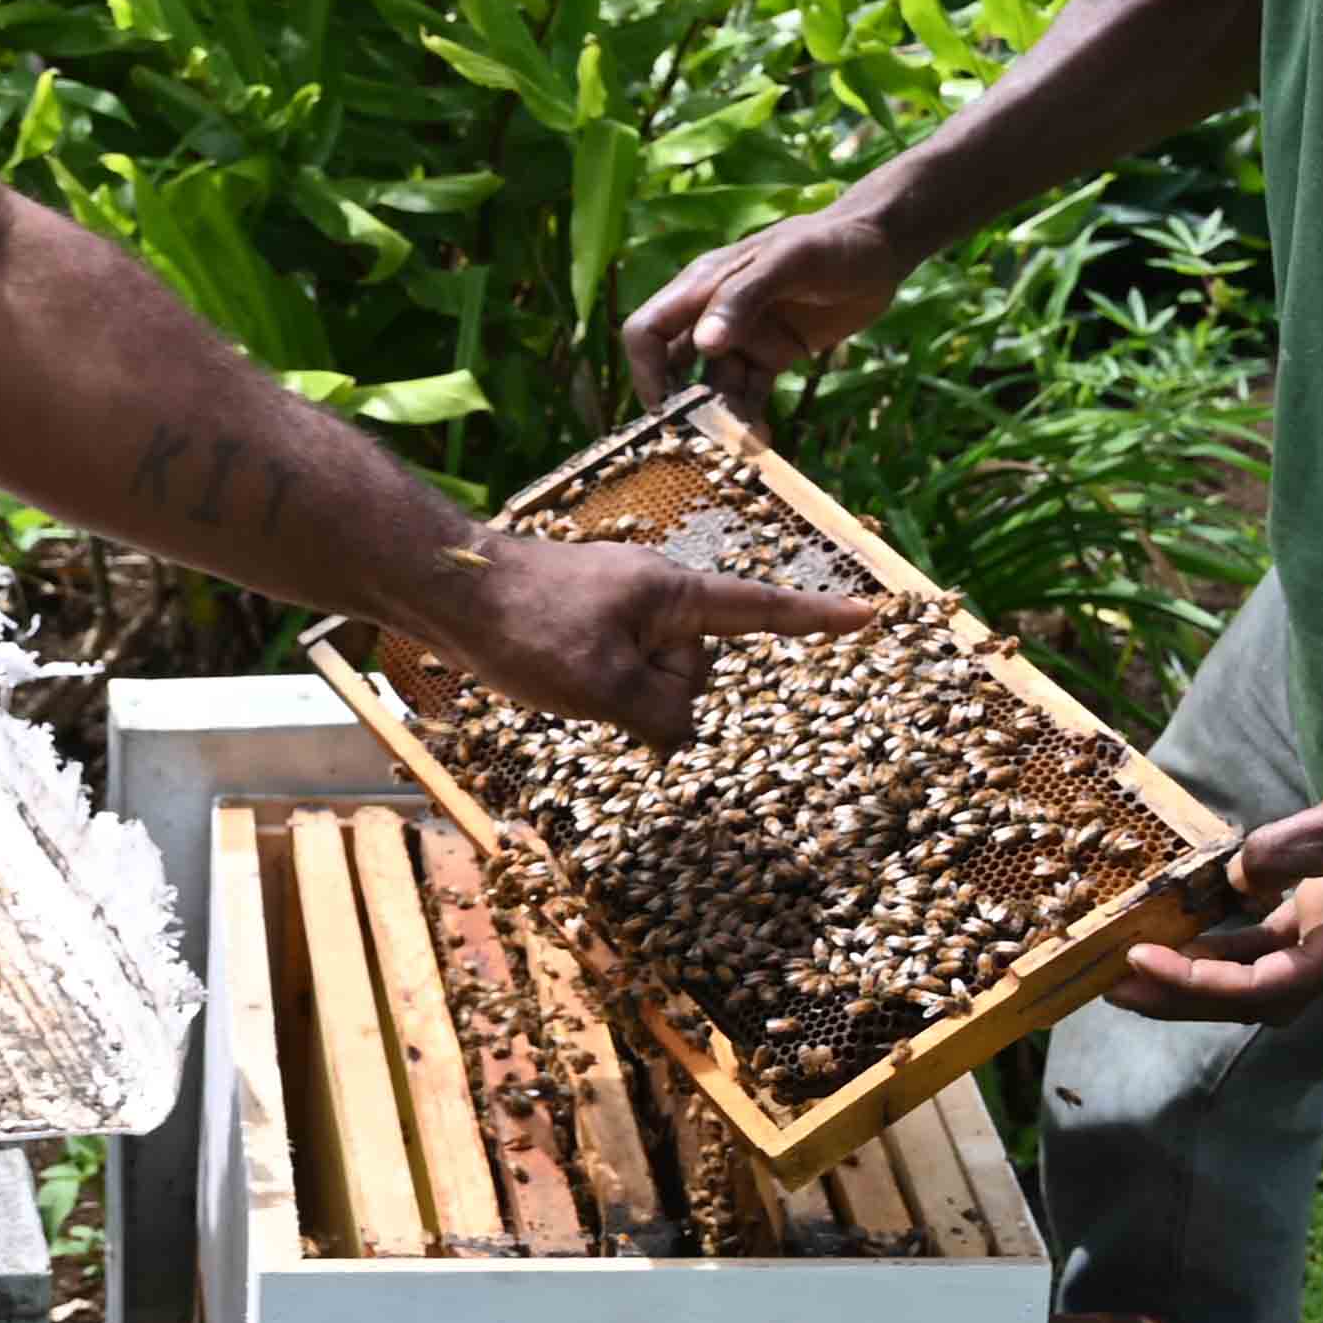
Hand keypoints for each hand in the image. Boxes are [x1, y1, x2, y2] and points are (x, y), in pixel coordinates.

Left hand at [415, 530, 874, 747]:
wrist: (452, 590)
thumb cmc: (529, 627)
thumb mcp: (603, 685)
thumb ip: (661, 714)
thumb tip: (683, 732)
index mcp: (675, 594)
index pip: (760, 609)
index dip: (817, 619)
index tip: (871, 615)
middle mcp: (660, 592)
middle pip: (696, 669)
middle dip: (660, 694)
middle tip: (594, 683)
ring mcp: (625, 605)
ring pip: (655, 678)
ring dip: (621, 694)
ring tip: (564, 674)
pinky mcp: (593, 621)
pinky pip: (622, 669)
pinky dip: (603, 687)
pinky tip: (563, 678)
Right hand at [618, 202, 911, 420]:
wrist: (882, 246)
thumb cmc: (831, 244)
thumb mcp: (787, 262)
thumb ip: (742, 298)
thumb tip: (703, 345)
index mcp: (702, 286)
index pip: (648, 330)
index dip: (646, 369)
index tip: (665, 410)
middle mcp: (713, 315)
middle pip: (674, 367)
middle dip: (681, 407)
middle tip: (700, 445)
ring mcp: (744, 338)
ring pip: (715, 388)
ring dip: (721, 420)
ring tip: (740, 450)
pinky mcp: (773, 356)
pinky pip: (750, 394)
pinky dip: (751, 419)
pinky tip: (762, 443)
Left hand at [1115, 732, 1322, 1021]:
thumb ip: (1283, 853)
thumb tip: (1230, 879)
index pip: (1256, 987)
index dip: (1192, 981)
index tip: (1137, 962)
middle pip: (1246, 995)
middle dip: (1179, 993)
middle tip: (1109, 984)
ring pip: (1252, 970)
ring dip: (1195, 969)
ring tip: (1132, 960)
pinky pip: (1263, 936)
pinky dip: (1222, 935)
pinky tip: (1181, 922)